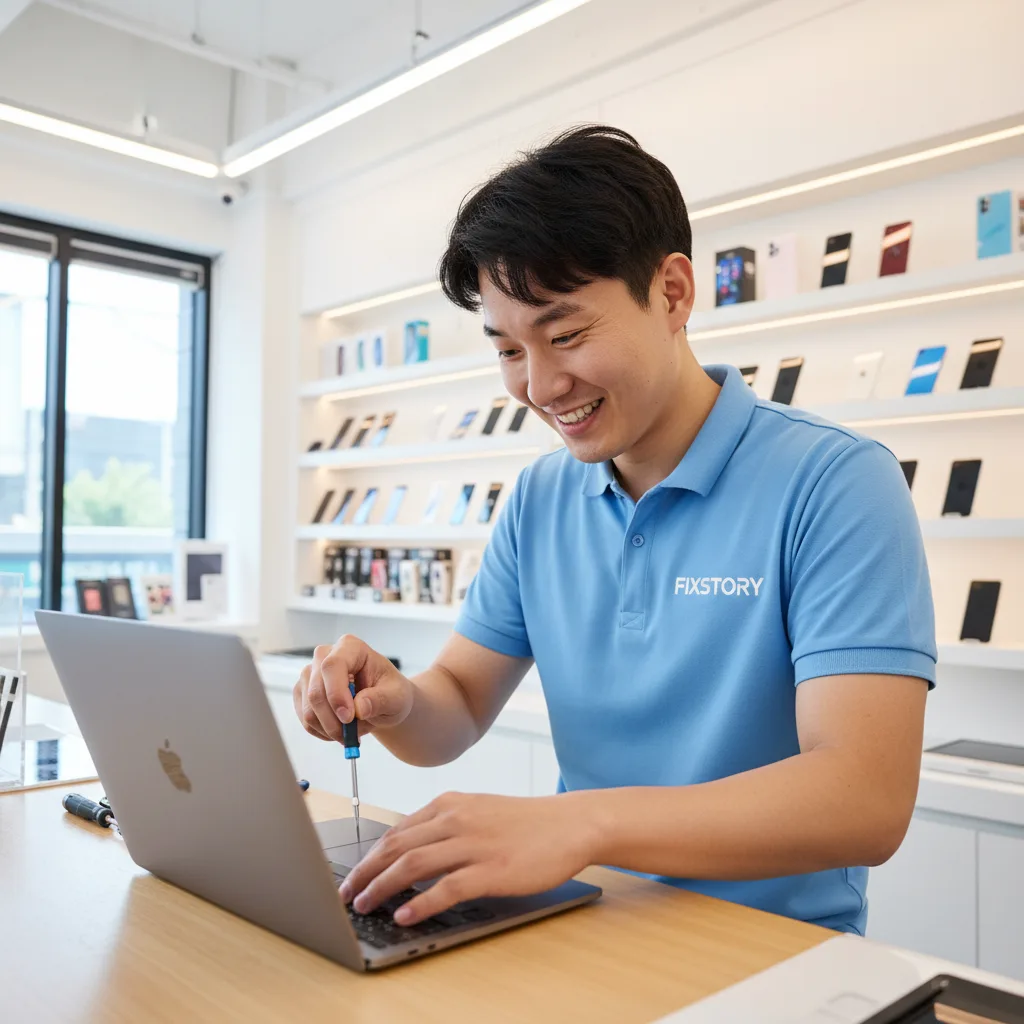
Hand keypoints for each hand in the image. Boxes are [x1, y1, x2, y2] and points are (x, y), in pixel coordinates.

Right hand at [292, 634, 414, 742]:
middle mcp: (325, 656)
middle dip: (334, 721)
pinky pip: (306, 720)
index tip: (349, 718)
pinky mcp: (303, 693)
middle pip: (316, 691)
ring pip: (309, 710)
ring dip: (330, 729)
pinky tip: (340, 729)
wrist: (383, 701)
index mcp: (350, 647)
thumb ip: (381, 700)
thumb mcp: (397, 697)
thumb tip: (359, 708)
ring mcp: (310, 674)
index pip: (332, 665)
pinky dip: (323, 732)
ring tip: (353, 730)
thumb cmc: (390, 693)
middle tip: (352, 737)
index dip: (336, 693)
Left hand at [337, 792, 596, 925]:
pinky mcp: (491, 870)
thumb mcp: (479, 811)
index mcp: (450, 804)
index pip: (397, 830)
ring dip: (381, 887)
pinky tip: (404, 916)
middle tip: (346, 894)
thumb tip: (410, 849)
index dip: (369, 855)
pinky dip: (420, 903)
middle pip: (396, 846)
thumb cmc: (526, 822)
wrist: (570, 824)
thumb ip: (445, 825)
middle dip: (364, 871)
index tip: (353, 874)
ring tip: (364, 905)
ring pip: (413, 864)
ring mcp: (473, 844)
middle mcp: (456, 819)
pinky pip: (447, 888)